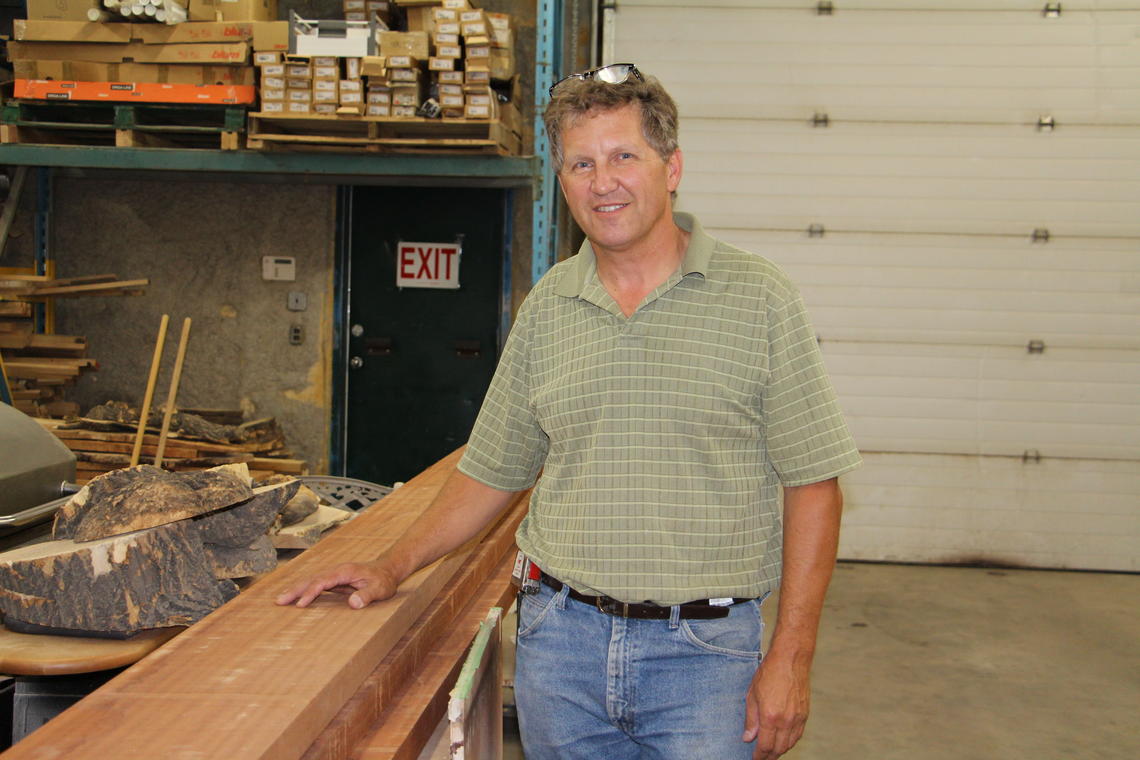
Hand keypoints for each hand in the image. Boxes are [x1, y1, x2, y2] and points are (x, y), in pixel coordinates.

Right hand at [275, 561, 398, 609]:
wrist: (388, 570)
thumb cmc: (383, 580)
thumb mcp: (380, 589)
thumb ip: (367, 595)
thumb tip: (353, 603)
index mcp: (345, 571)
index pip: (323, 582)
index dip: (311, 593)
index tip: (300, 605)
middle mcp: (336, 571)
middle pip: (312, 579)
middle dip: (295, 589)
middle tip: (279, 601)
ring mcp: (334, 575)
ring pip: (311, 580)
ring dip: (296, 589)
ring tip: (280, 600)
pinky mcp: (334, 580)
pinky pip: (316, 585)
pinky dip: (304, 590)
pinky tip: (295, 598)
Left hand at [743, 654, 810, 758]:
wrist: (790, 659)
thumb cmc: (769, 673)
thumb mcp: (752, 695)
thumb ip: (751, 719)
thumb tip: (748, 738)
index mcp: (770, 717)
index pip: (765, 746)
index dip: (759, 756)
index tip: (755, 759)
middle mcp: (786, 721)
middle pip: (779, 749)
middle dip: (770, 756)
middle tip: (762, 758)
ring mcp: (797, 718)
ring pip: (790, 744)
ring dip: (780, 750)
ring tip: (772, 752)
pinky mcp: (805, 714)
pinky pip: (798, 735)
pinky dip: (790, 741)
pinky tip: (784, 741)